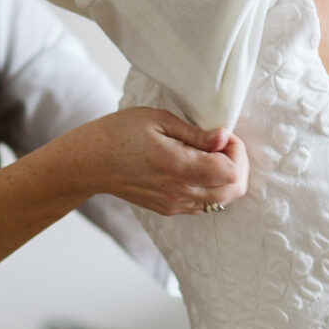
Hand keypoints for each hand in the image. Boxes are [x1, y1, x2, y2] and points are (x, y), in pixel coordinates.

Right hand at [72, 108, 248, 217]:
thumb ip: (195, 133)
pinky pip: (204, 204)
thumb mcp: (157, 120)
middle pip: (233, 190)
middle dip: (237, 165)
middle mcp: (180, 191)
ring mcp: (175, 204)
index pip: (231, 171)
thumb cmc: (119, 133)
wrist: (90, 162)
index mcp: (179, 166)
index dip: (236, 151)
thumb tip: (224, 137)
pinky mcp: (169, 209)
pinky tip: (196, 168)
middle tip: (221, 145)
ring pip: (222, 201)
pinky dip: (211, 188)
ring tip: (208, 155)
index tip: (221, 135)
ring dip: (226, 178)